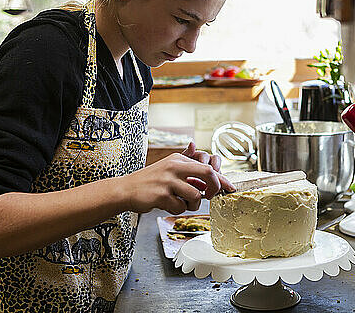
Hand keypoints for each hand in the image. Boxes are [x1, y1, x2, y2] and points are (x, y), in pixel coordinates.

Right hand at [120, 150, 234, 214]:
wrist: (126, 190)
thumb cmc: (150, 180)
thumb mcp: (167, 165)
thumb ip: (184, 159)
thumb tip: (195, 145)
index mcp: (178, 159)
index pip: (207, 166)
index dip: (220, 178)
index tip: (229, 187)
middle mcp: (174, 167)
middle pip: (207, 173)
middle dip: (214, 187)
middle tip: (210, 196)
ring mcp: (168, 181)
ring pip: (196, 195)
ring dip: (192, 204)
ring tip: (181, 202)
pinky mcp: (161, 195)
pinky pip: (180, 207)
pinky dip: (177, 209)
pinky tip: (168, 205)